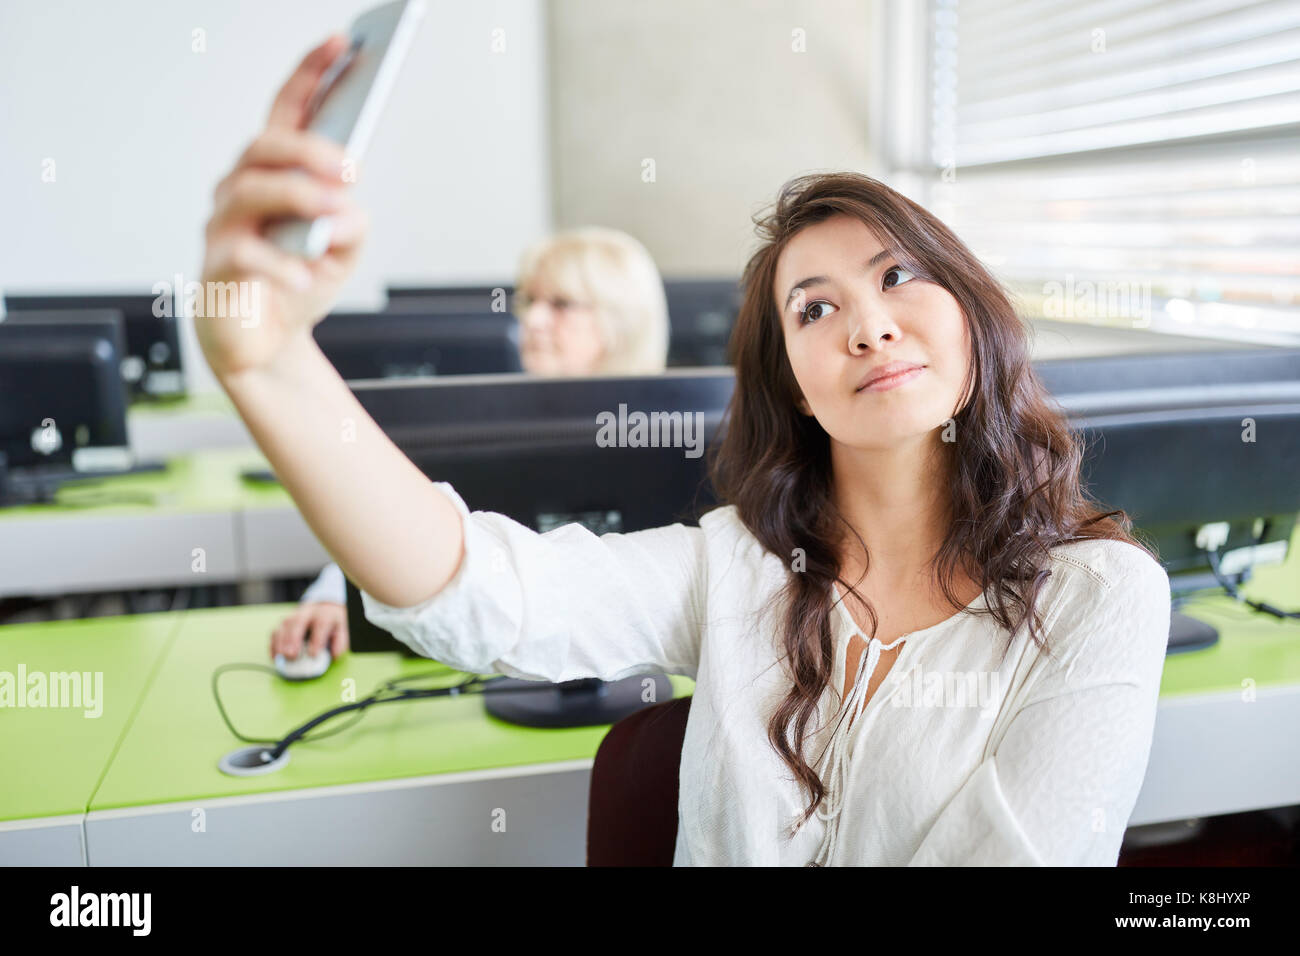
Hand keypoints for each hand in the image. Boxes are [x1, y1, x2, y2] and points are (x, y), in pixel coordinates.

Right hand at [196, 34, 369, 379]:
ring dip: (299, 195)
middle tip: (350, 168)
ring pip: (250, 189)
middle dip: (309, 148)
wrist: (265, 347)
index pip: (288, 115)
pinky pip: (245, 254)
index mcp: (275, 177)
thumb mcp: (341, 255)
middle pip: (265, 145)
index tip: (341, 43)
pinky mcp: (218, 267)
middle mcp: (241, 190)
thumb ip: (352, 226)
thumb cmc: (297, 287)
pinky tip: (308, 276)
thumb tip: (347, 211)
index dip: (311, 75)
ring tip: (335, 210)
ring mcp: (224, 226)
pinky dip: (282, 264)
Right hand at [271, 601, 349, 659]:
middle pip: (298, 622)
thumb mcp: (343, 630)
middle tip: (291, 655)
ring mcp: (294, 615)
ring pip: (284, 625)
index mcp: (325, 614)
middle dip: (293, 639)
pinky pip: (276, 631)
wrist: (325, 608)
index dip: (316, 640)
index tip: (313, 655)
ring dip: (281, 642)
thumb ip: (340, 643)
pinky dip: (274, 644)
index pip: (321, 624)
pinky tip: (276, 656)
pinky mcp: (285, 622)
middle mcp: (308, 612)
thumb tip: (334, 655)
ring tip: (281, 656)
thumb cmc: (333, 624)